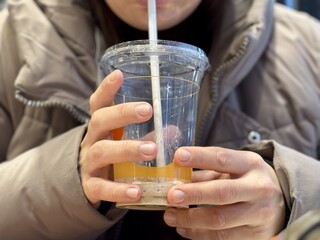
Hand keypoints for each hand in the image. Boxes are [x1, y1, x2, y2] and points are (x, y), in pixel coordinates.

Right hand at [79, 70, 155, 207]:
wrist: (90, 186)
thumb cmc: (114, 158)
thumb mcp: (127, 143)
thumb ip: (149, 136)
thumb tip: (173, 130)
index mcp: (102, 127)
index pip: (99, 103)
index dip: (107, 88)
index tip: (120, 74)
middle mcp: (92, 141)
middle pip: (99, 121)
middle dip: (122, 114)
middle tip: (146, 110)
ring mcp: (89, 163)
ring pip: (101, 151)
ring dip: (126, 149)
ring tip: (151, 151)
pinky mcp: (90, 187)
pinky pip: (101, 187)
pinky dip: (119, 190)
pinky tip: (138, 192)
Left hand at [164, 147, 285, 239]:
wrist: (281, 203)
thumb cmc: (248, 180)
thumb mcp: (233, 167)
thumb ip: (206, 171)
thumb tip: (176, 176)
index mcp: (250, 165)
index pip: (222, 159)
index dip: (199, 157)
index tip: (178, 157)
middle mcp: (258, 188)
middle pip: (222, 192)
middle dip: (194, 194)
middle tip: (171, 195)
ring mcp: (258, 214)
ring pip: (220, 220)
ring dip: (190, 219)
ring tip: (170, 215)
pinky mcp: (256, 236)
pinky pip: (223, 238)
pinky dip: (199, 234)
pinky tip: (184, 228)